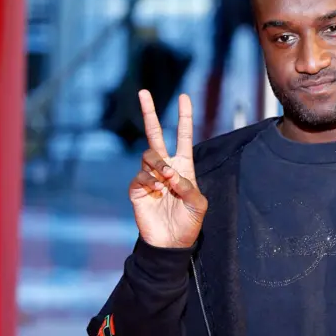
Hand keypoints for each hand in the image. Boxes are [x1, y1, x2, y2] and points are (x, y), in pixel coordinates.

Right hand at [129, 90, 207, 248]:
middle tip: (144, 92)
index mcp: (184, 166)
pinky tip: (157, 190)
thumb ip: (188, 187)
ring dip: (159, 164)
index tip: (184, 97)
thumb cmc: (188, 223)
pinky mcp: (137, 188)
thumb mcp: (198, 205)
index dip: (184, 117)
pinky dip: (150, 180)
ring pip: (149, 154)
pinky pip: (141, 175)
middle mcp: (166, 166)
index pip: (184, 136)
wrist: (170, 243)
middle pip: (155, 134)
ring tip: (167, 180)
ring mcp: (150, 176)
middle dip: (149, 113)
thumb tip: (171, 173)